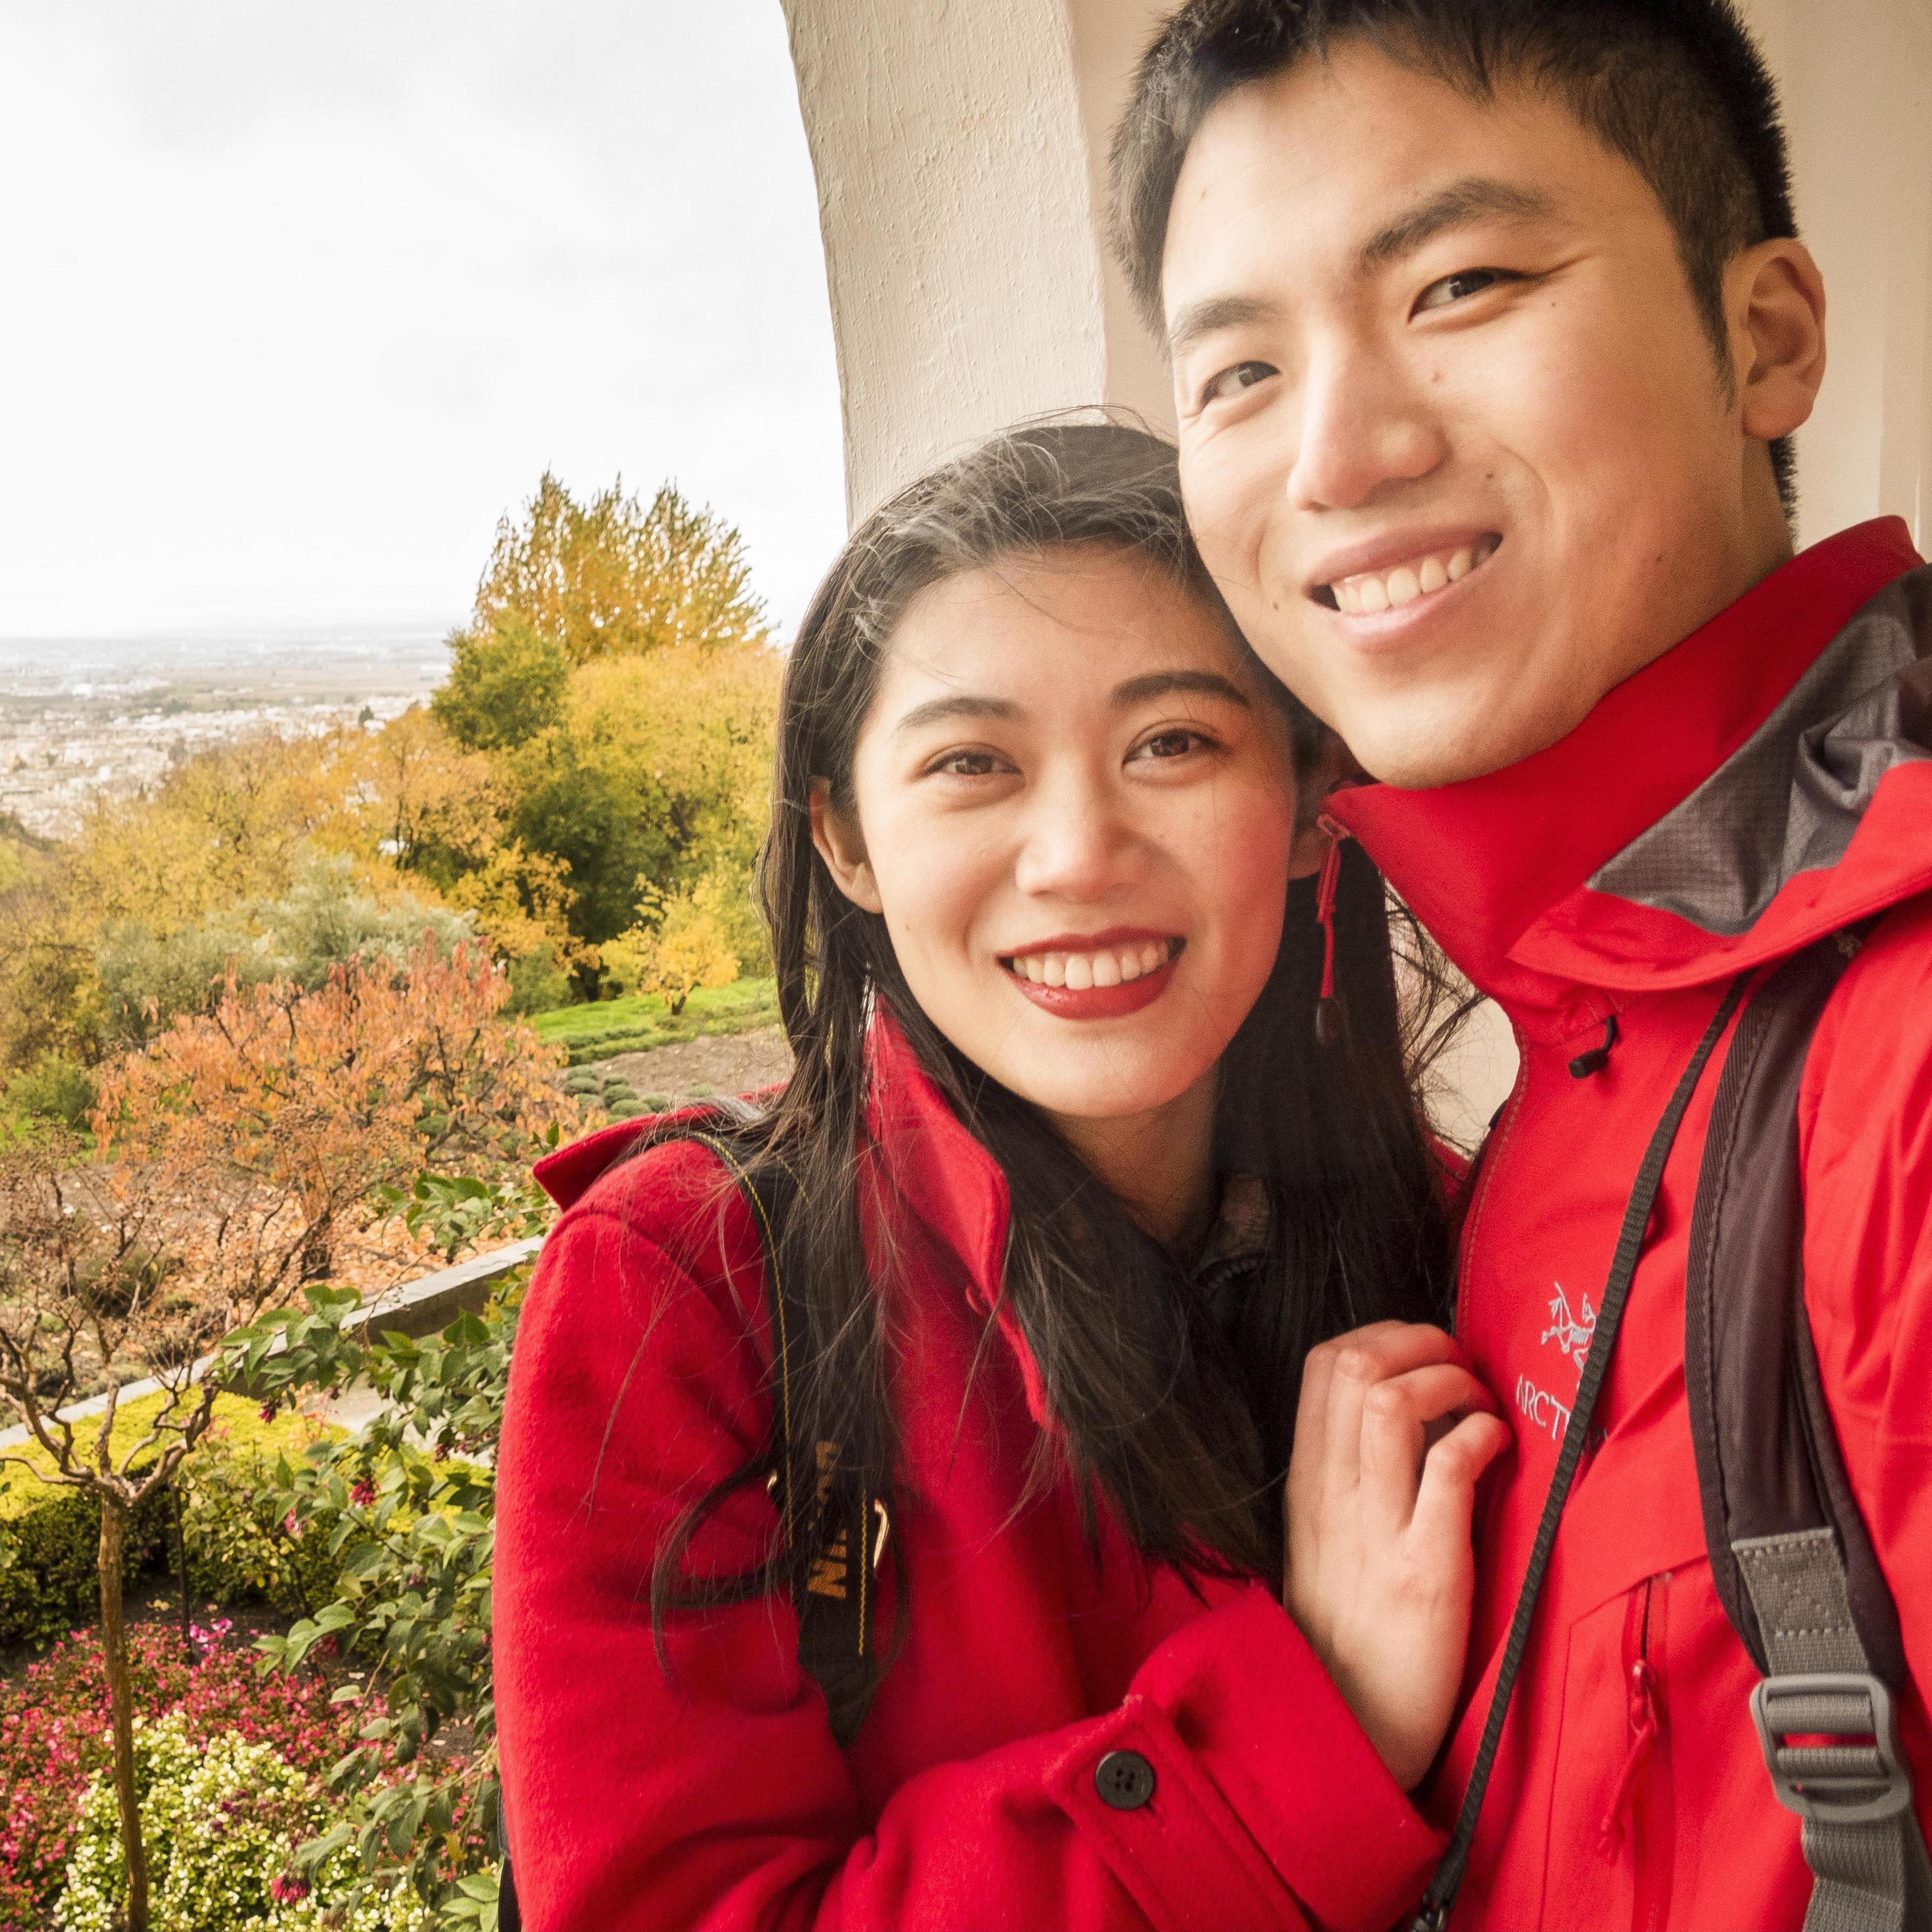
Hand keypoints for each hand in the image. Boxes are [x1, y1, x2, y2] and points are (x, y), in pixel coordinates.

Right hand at [1283, 1321, 1510, 1789]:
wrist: (1351, 1730)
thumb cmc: (1351, 1633)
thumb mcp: (1325, 1540)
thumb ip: (1348, 1476)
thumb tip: (1403, 1410)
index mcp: (1309, 1483)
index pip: (1325, 1364)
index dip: (1384, 1335)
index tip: (1425, 1356)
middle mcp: (1332, 1495)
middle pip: (1356, 1364)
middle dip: (1422, 1342)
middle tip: (1461, 1370)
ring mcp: (1375, 1530)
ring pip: (1394, 1401)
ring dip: (1452, 1381)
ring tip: (1480, 1405)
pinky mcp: (1425, 1570)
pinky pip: (1449, 1467)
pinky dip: (1481, 1435)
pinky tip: (1498, 1447)